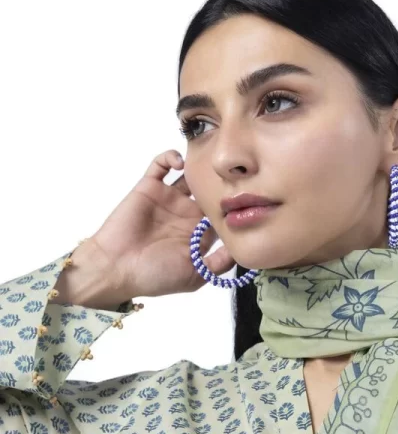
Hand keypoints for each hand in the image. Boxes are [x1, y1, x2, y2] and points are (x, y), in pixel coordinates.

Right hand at [88, 150, 235, 299]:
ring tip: (208, 165)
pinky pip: (162, 164)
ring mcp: (169, 199)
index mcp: (199, 234)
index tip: (245, 200)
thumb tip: (245, 250)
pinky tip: (179, 163)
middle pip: (211, 192)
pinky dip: (171, 157)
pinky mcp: (150, 186)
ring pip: (190, 175)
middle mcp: (186, 214)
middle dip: (222, 183)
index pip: (224, 215)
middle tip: (232, 175)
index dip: (234, 207)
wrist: (116, 267)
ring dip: (200, 168)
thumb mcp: (195, 275)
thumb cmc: (155, 275)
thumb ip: (219, 263)